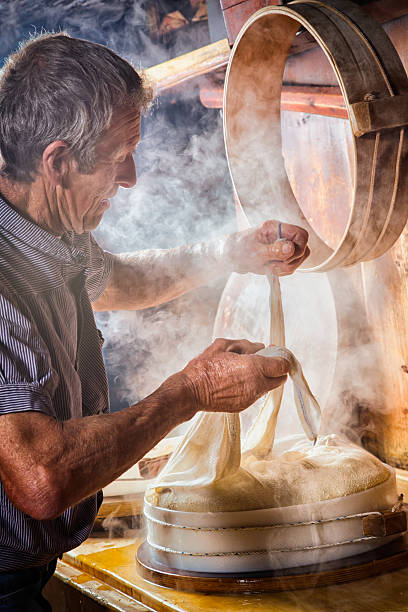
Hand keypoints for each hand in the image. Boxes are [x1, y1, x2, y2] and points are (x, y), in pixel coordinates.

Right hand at [169, 338, 288, 414]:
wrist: (190, 391)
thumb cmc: (204, 366)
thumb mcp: (224, 345)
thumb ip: (246, 345)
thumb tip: (259, 347)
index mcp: (254, 367)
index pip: (283, 365)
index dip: (282, 357)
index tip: (275, 352)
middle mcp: (256, 384)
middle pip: (280, 379)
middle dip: (276, 369)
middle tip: (265, 360)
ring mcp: (251, 397)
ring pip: (268, 387)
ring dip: (264, 378)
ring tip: (246, 369)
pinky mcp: (244, 406)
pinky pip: (256, 394)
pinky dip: (253, 386)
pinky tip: (237, 380)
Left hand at [224, 219, 308, 275]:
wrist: (228, 256)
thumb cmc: (238, 250)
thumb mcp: (255, 252)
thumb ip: (274, 250)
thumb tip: (291, 248)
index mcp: (276, 228)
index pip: (301, 235)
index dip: (299, 248)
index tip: (286, 258)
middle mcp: (281, 235)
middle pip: (303, 248)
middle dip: (292, 261)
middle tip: (274, 266)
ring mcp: (281, 245)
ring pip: (298, 258)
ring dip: (286, 267)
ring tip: (269, 268)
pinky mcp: (279, 255)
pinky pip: (290, 265)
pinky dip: (282, 270)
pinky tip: (269, 269)